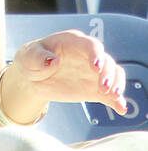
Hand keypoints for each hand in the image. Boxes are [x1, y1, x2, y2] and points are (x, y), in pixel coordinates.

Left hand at [9, 31, 128, 115]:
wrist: (32, 78)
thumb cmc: (31, 61)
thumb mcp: (28, 57)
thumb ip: (38, 57)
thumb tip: (54, 61)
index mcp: (73, 42)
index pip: (91, 45)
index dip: (96, 55)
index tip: (95, 67)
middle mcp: (88, 56)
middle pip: (107, 61)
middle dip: (109, 74)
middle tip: (103, 88)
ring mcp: (94, 73)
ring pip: (115, 75)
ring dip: (117, 85)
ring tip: (112, 96)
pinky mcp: (96, 88)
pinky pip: (111, 93)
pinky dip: (118, 100)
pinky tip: (121, 108)